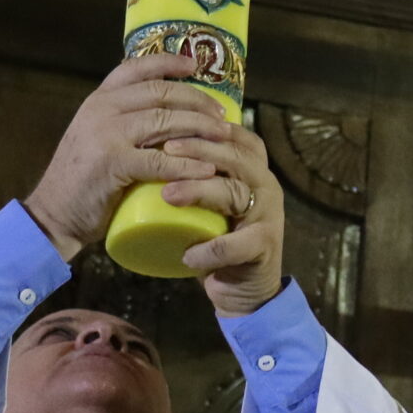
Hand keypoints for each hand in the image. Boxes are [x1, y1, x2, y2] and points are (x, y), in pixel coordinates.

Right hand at [25, 55, 230, 259]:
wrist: (53, 213)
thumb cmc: (83, 179)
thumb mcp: (96, 136)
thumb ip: (123, 118)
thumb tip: (169, 108)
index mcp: (99, 100)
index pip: (137, 67)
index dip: (169, 62)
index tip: (196, 64)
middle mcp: (102, 109)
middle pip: (161, 92)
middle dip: (197, 100)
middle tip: (221, 114)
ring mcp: (106, 134)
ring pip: (166, 121)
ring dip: (200, 128)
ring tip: (223, 136)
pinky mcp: (113, 163)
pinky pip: (160, 159)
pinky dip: (188, 165)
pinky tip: (207, 170)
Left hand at [165, 122, 287, 317]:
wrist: (244, 289)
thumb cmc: (217, 237)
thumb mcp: (207, 200)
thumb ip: (192, 174)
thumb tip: (144, 146)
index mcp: (252, 169)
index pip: (235, 136)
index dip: (205, 127)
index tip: (170, 123)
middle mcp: (266, 185)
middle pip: (236, 157)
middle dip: (199, 150)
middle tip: (164, 151)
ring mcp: (268, 215)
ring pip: (237, 193)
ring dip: (201, 192)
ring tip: (168, 196)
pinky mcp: (265, 246)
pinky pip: (240, 244)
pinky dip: (212, 249)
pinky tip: (188, 255)